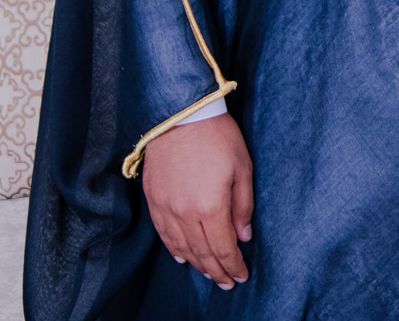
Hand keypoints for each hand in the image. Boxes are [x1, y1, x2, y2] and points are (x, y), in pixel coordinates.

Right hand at [141, 113, 253, 288]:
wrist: (181, 116)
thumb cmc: (218, 137)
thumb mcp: (243, 168)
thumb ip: (243, 205)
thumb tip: (244, 236)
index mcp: (210, 206)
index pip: (223, 248)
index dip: (233, 265)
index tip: (242, 276)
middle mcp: (185, 213)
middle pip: (202, 252)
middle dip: (217, 270)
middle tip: (228, 282)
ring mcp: (166, 208)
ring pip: (181, 247)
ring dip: (197, 264)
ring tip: (210, 273)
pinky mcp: (153, 200)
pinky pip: (163, 233)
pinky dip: (174, 248)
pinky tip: (182, 257)